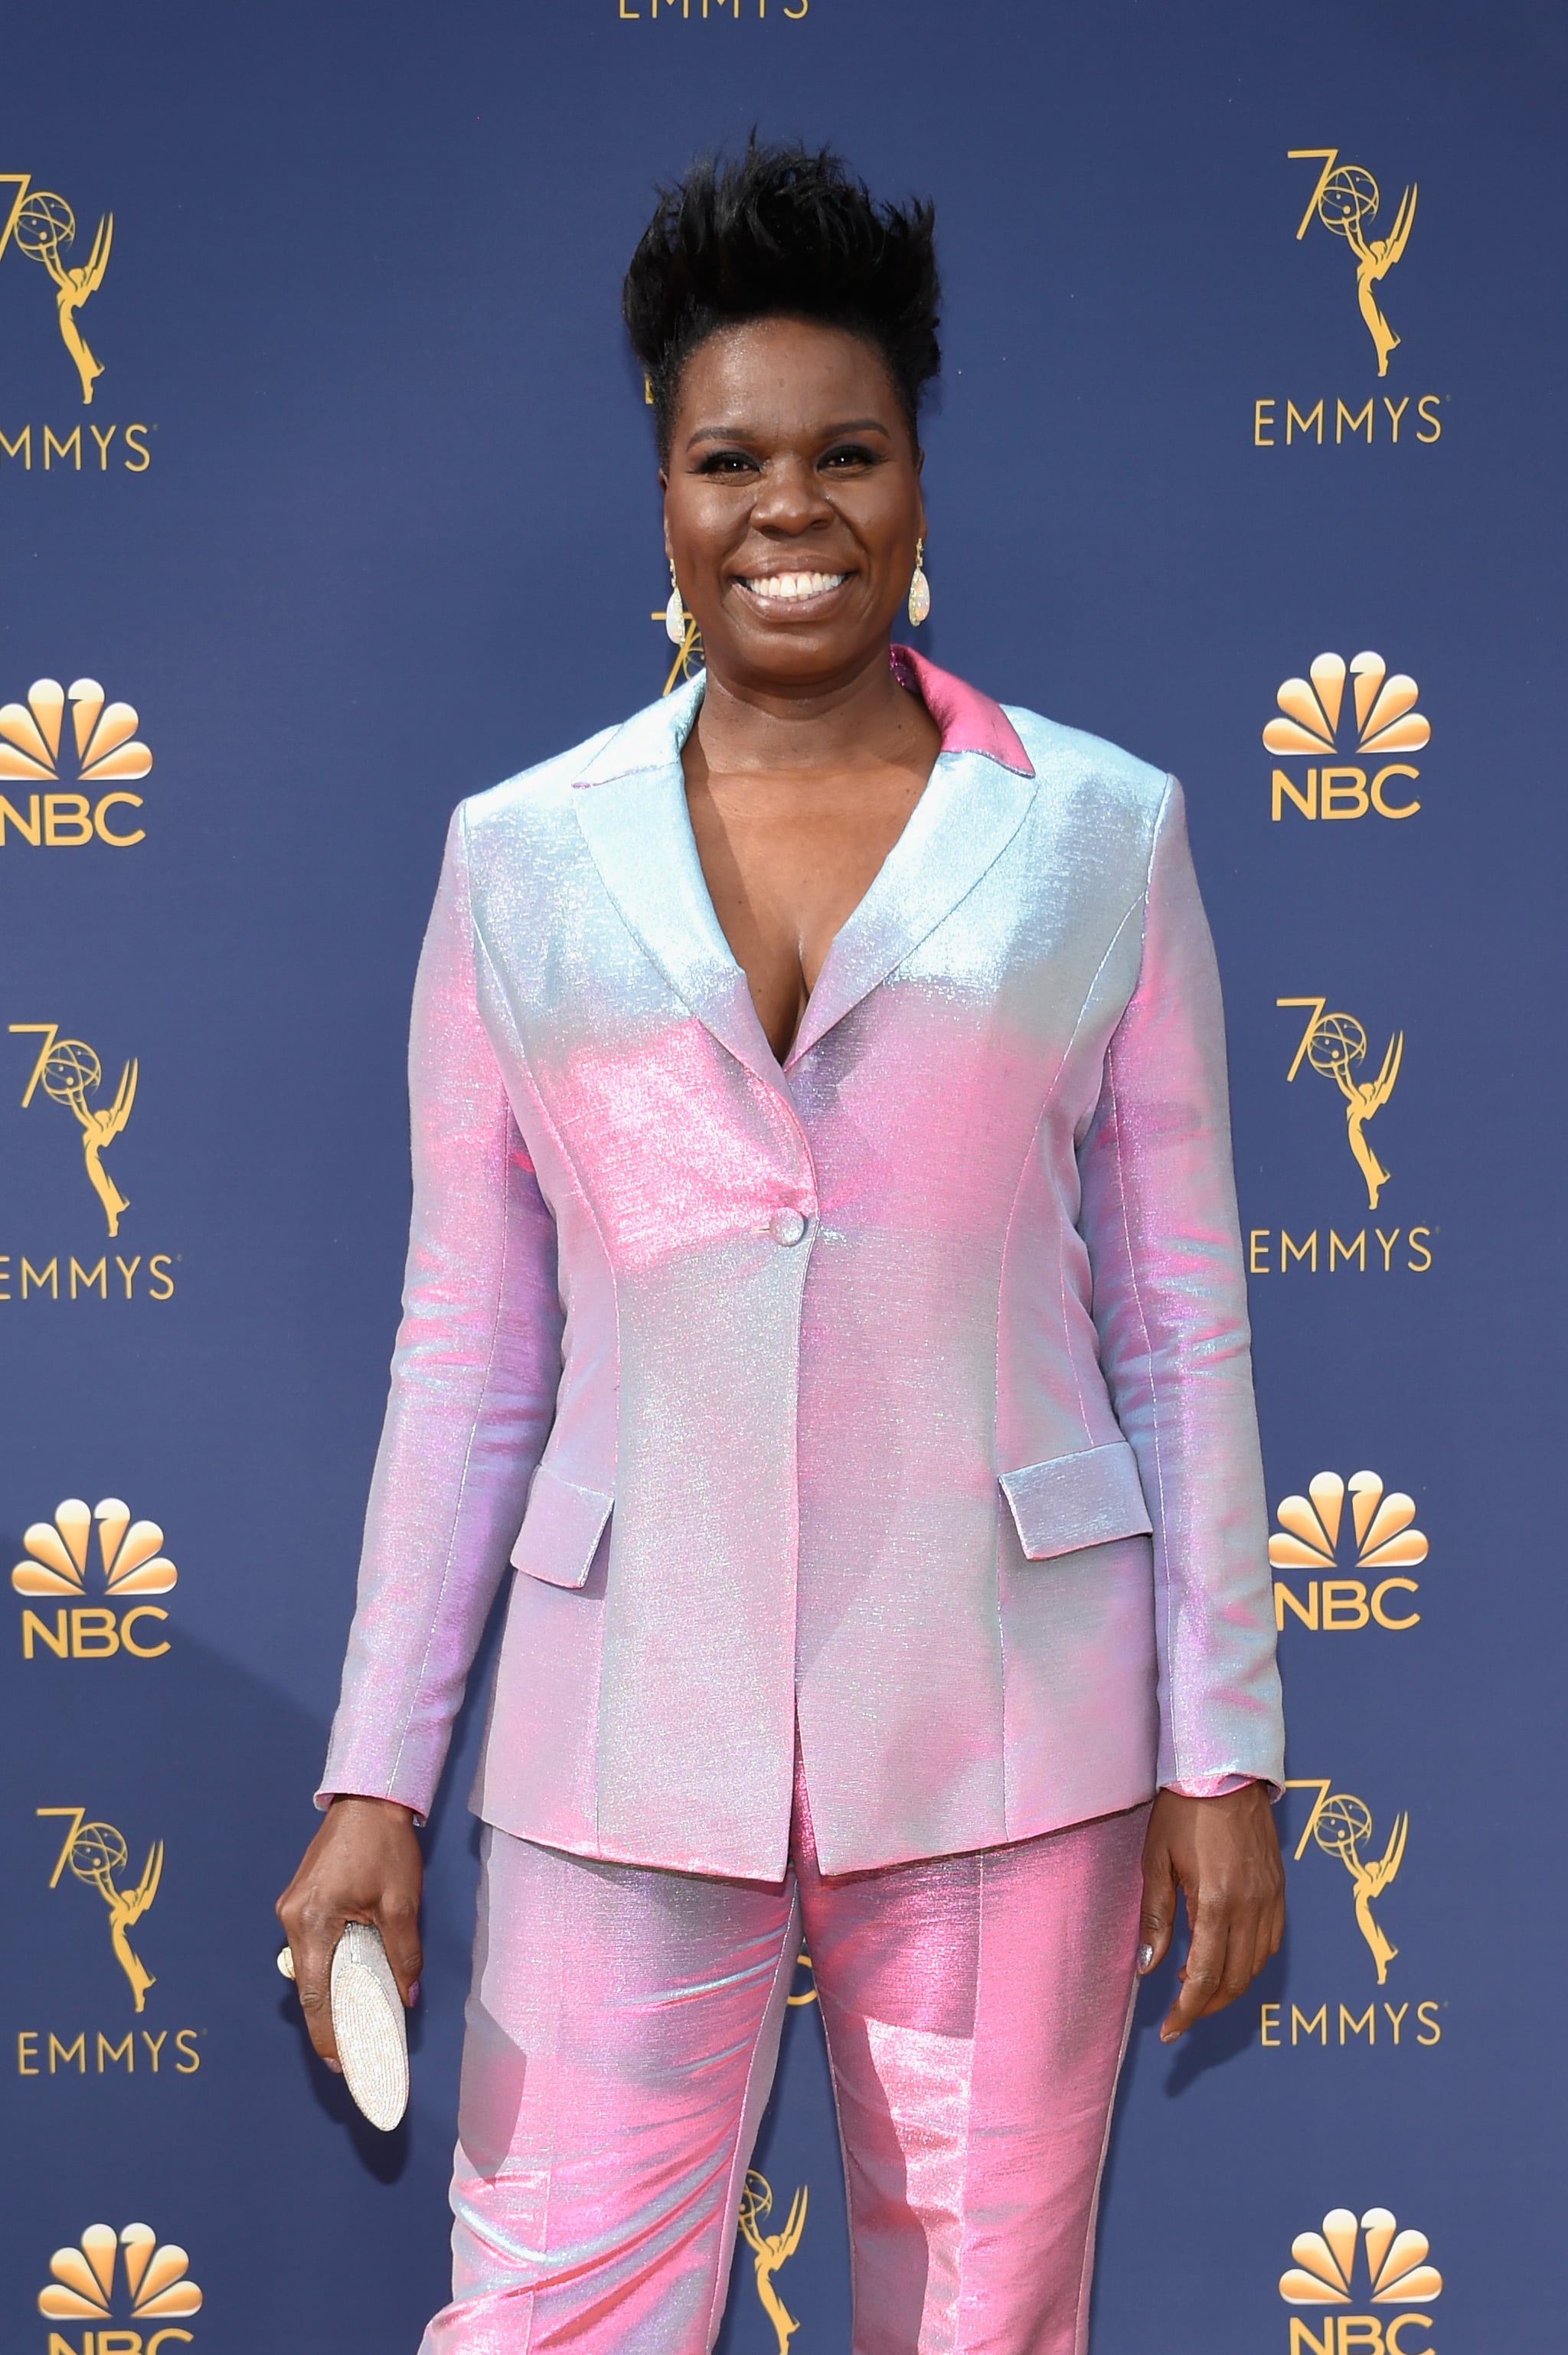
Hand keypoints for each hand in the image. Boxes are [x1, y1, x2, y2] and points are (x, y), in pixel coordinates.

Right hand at [275, 1796, 423, 2069]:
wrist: (368, 1800)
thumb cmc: (384, 1846)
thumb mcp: (401, 1902)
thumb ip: (404, 1953)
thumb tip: (409, 1995)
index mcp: (312, 1922)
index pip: (316, 1995)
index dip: (326, 2034)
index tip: (340, 2063)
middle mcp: (292, 1918)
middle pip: (309, 1983)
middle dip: (329, 2018)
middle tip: (353, 2048)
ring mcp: (291, 1907)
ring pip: (309, 1964)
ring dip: (330, 1989)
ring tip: (357, 2015)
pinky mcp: (299, 1898)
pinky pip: (311, 1943)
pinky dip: (329, 1963)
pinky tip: (351, 1974)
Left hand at [1137, 1783, 1283, 2042]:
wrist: (1226, 1771)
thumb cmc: (1183, 1812)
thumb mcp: (1156, 1861)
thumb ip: (1155, 1917)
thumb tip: (1148, 1968)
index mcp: (1215, 1903)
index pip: (1203, 1977)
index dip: (1186, 2011)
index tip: (1170, 2031)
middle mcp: (1249, 1907)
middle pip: (1234, 1980)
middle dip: (1206, 2005)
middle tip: (1179, 2012)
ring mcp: (1270, 1899)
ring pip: (1256, 1966)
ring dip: (1228, 1984)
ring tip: (1195, 1983)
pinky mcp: (1279, 1889)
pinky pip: (1270, 1941)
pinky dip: (1249, 1961)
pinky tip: (1226, 1955)